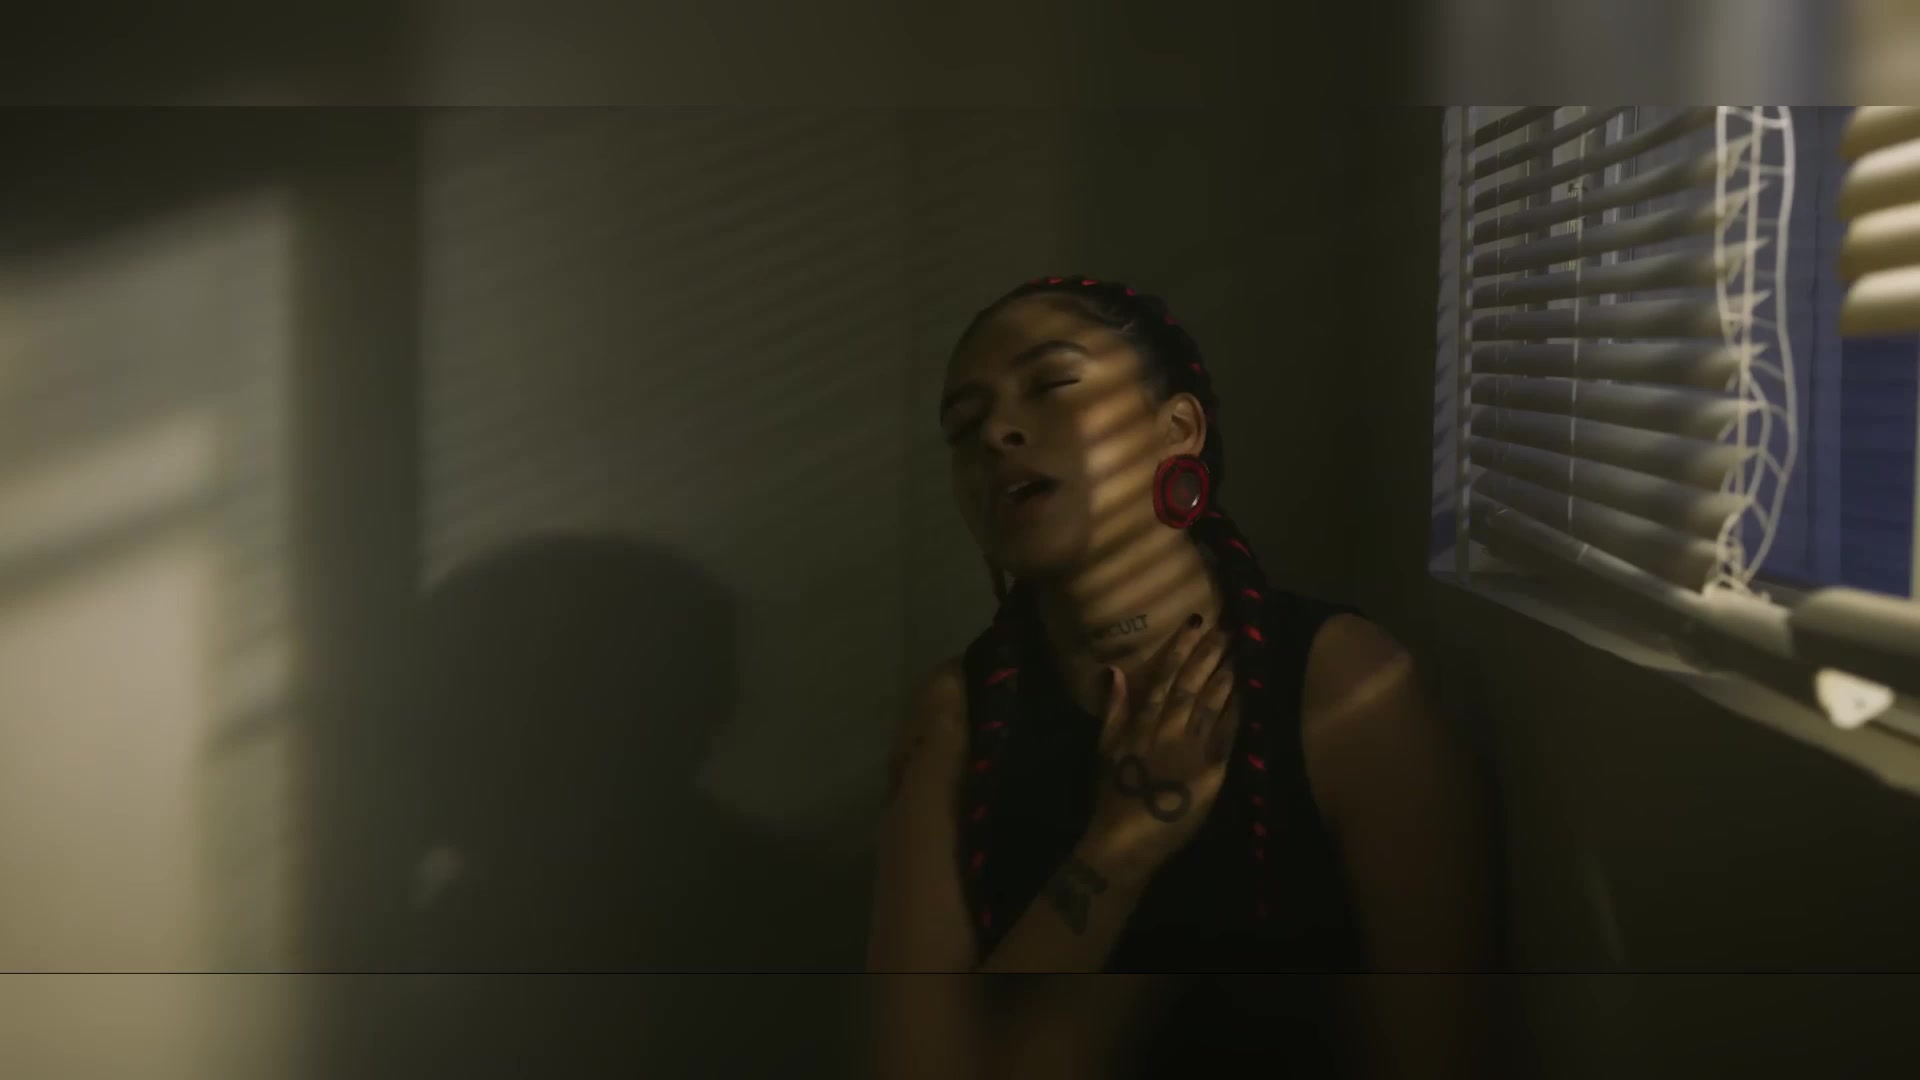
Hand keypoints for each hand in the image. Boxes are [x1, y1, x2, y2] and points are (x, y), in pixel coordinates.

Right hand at [1080, 616, 1238, 882]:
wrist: (1126, 840)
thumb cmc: (1112, 795)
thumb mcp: (1105, 749)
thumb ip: (1113, 709)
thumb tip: (1115, 671)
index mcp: (1141, 723)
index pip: (1164, 676)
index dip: (1180, 647)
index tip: (1195, 622)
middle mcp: (1167, 730)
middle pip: (1192, 684)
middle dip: (1210, 654)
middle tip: (1228, 628)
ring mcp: (1191, 750)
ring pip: (1212, 705)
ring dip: (1227, 676)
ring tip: (1240, 651)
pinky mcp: (1211, 773)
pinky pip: (1227, 737)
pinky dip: (1237, 713)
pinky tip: (1248, 693)